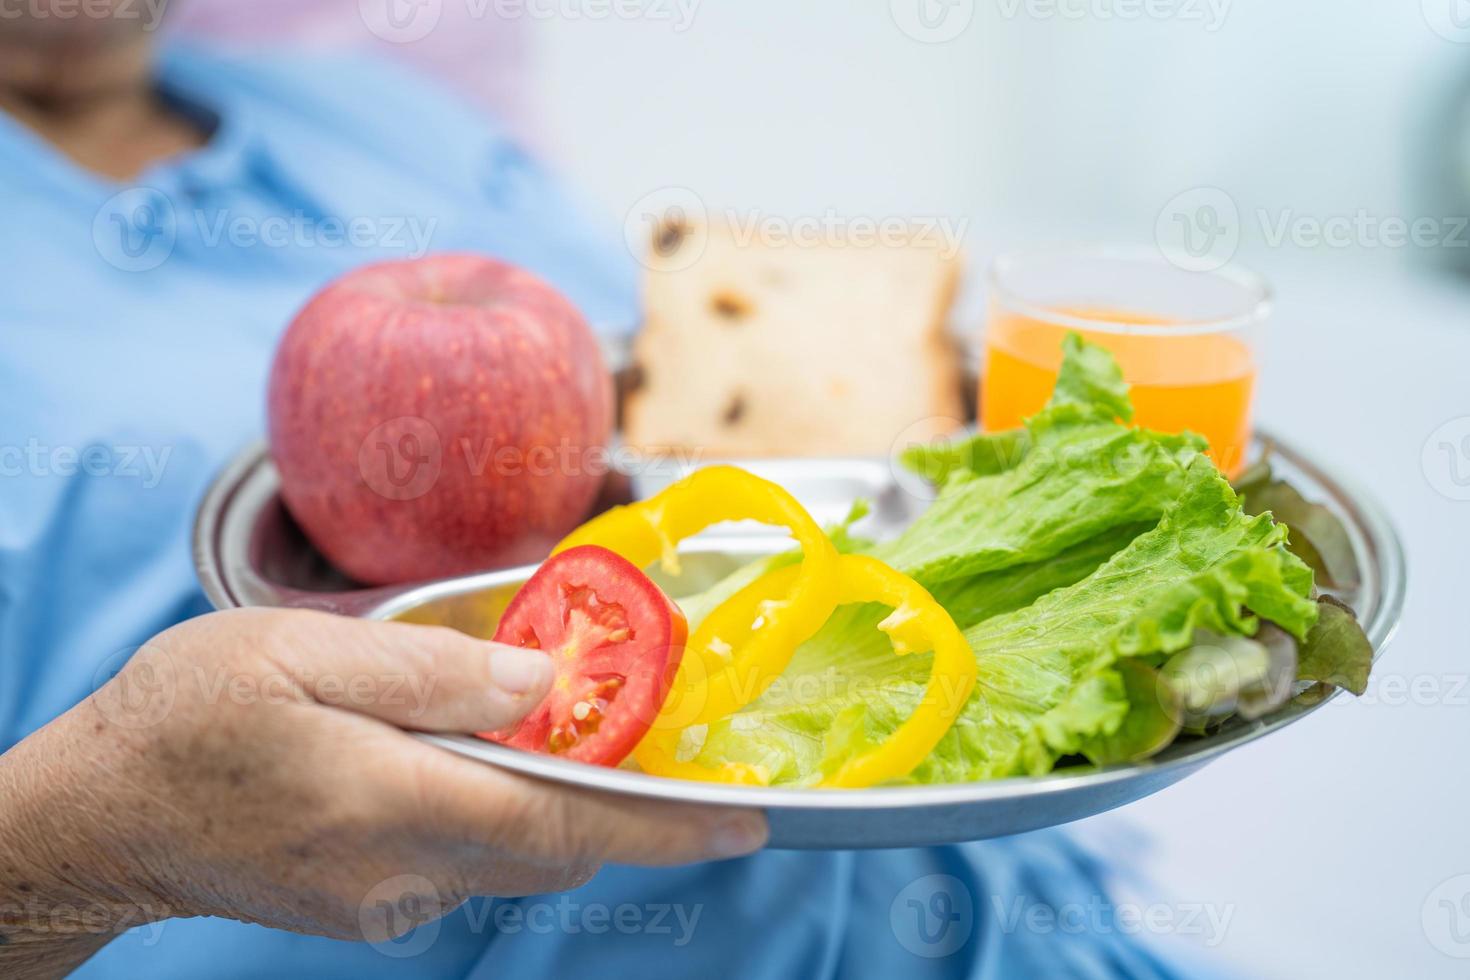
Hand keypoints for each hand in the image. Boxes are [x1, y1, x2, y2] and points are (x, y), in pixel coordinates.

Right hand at [0, 608, 766, 975]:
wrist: (99, 818)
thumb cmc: (185, 717)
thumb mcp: (297, 655)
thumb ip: (431, 672)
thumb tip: (546, 681)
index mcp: (389, 798)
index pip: (561, 822)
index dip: (662, 824)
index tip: (745, 822)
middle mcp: (401, 870)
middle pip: (552, 843)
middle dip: (619, 800)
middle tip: (659, 738)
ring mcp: (385, 902)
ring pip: (513, 854)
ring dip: (551, 800)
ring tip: (549, 729)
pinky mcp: (369, 909)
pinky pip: (464, 862)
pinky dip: (492, 814)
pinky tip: (456, 760)